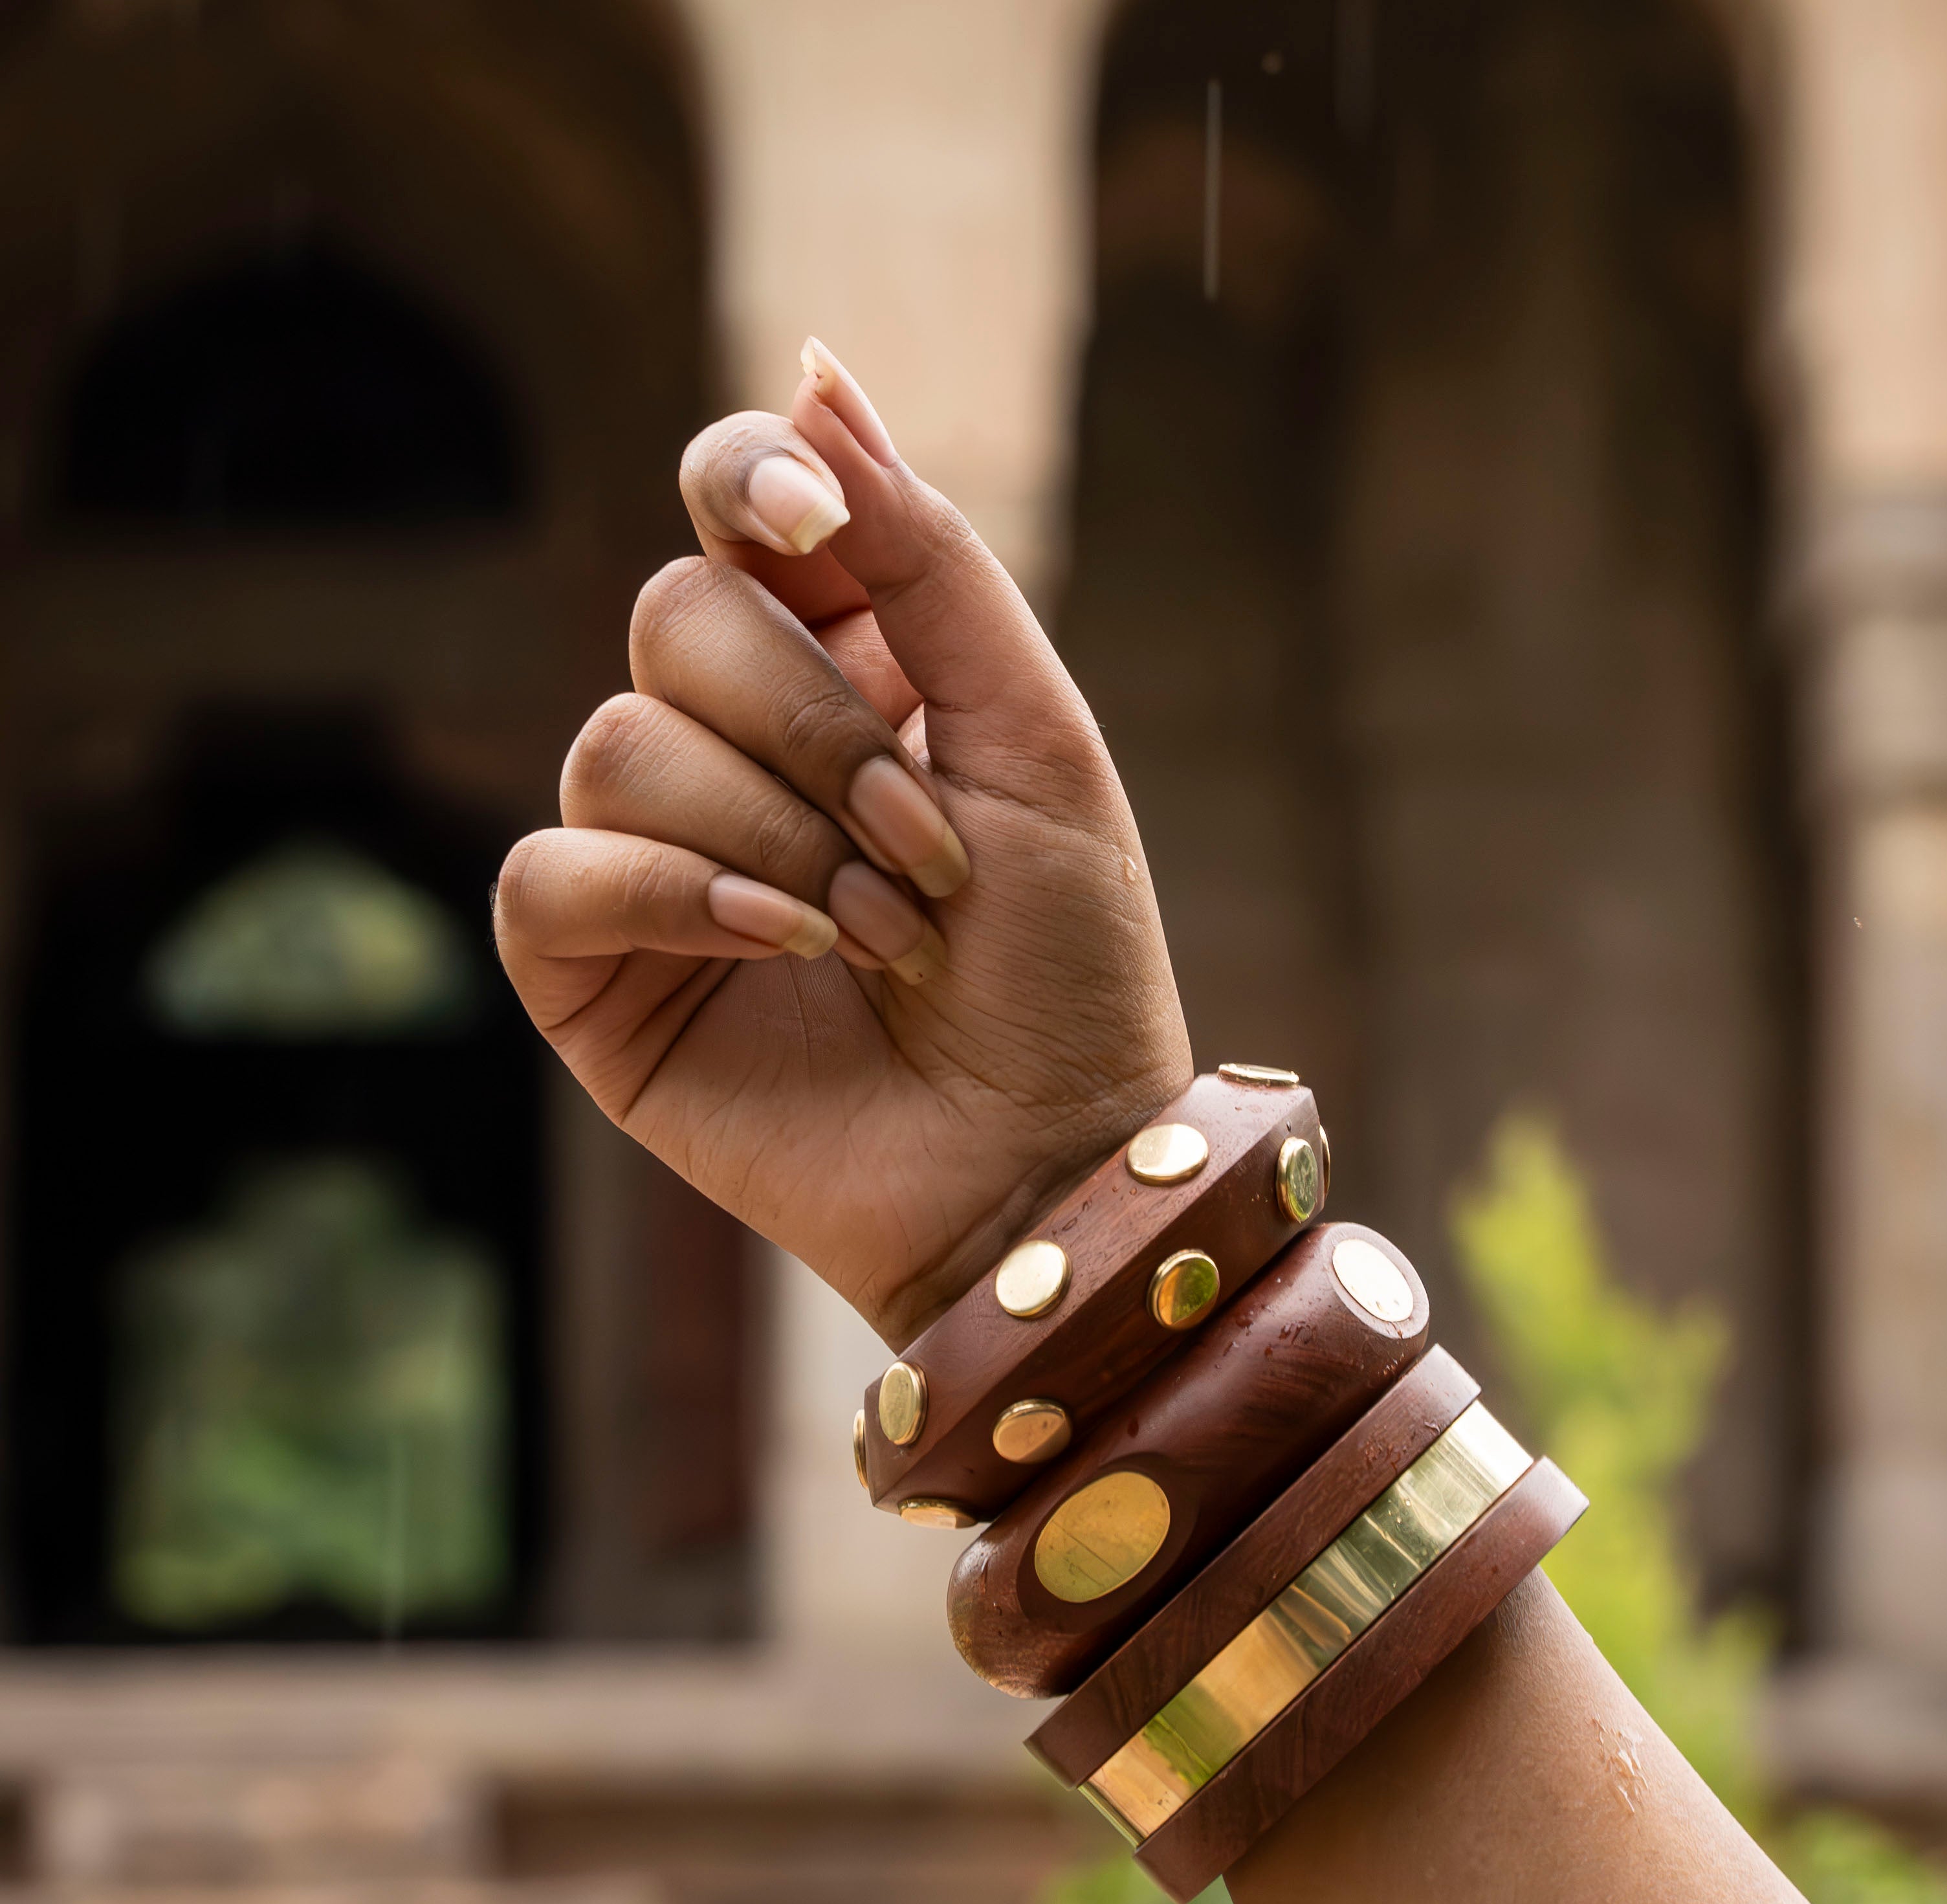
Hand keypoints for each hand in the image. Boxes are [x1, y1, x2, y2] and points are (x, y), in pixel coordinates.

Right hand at [493, 343, 1192, 1344]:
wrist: (1046, 1159)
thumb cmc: (1065, 965)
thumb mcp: (1032, 739)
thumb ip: (928, 561)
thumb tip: (814, 374)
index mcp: (841, 671)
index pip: (729, 509)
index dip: (747, 485)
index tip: (815, 536)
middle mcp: (732, 746)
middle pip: (676, 619)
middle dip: (817, 732)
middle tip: (925, 853)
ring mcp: (652, 856)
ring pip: (619, 739)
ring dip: (775, 834)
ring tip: (878, 936)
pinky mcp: (593, 970)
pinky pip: (555, 871)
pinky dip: (670, 895)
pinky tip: (776, 947)